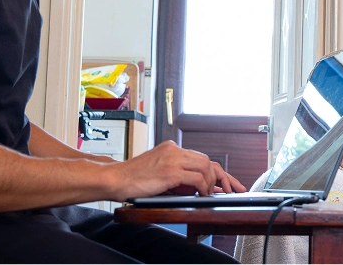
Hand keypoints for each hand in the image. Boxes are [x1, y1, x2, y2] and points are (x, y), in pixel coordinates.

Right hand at [111, 141, 246, 200]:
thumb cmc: (134, 179)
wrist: (116, 179)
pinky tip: (201, 195)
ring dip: (210, 182)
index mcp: (171, 148)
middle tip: (222, 190)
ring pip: (205, 166)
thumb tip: (197, 185)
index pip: (200, 157)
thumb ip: (177, 174)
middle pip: (207, 160)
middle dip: (218, 177)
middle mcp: (174, 150)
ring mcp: (172, 159)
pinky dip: (203, 188)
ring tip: (207, 193)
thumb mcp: (159, 172)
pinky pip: (197, 178)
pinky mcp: (170, 171)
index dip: (215, 171)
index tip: (226, 182)